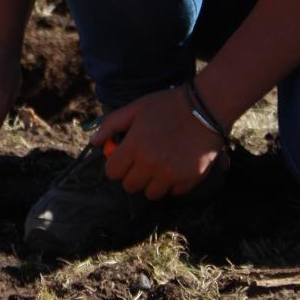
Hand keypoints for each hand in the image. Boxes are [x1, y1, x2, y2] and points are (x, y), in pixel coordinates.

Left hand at [89, 86, 225, 199]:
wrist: (206, 107)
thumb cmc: (167, 105)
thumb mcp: (134, 109)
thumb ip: (111, 125)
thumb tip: (94, 142)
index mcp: (134, 147)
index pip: (112, 172)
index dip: (116, 166)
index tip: (124, 160)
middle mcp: (150, 164)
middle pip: (130, 186)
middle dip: (132, 176)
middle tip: (142, 163)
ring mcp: (171, 174)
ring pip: (151, 194)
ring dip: (151, 183)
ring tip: (159, 167)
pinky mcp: (189, 179)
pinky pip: (173, 193)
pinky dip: (172, 184)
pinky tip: (176, 168)